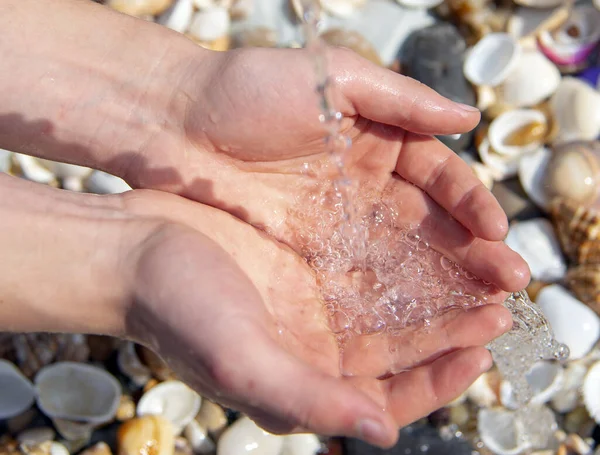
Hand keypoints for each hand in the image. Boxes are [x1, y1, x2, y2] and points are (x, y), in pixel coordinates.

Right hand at [123, 189, 512, 447]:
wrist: (133, 249)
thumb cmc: (175, 309)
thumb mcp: (240, 359)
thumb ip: (308, 400)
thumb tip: (383, 435)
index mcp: (304, 379)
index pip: (388, 394)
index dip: (437, 380)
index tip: (480, 355)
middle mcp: (314, 344)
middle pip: (400, 347)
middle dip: (451, 329)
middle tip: (500, 306)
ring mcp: (310, 299)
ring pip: (391, 303)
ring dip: (435, 290)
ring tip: (480, 273)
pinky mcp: (303, 259)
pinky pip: (366, 261)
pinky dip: (400, 255)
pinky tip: (427, 239)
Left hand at [128, 47, 529, 293]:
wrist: (175, 126)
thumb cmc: (249, 90)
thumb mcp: (331, 79)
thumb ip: (401, 100)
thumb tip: (469, 118)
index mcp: (379, 142)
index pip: (439, 180)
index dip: (470, 207)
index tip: (495, 236)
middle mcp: (365, 188)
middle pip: (428, 228)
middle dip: (468, 256)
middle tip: (506, 288)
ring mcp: (338, 225)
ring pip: (400, 260)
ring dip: (440, 286)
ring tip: (481, 313)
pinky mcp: (308, 254)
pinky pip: (358, 280)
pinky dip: (390, 300)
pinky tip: (420, 321)